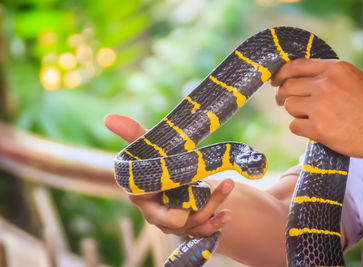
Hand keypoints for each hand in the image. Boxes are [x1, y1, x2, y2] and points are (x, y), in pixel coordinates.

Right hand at [104, 114, 233, 236]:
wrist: (182, 176)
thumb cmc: (162, 160)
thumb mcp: (151, 146)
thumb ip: (132, 133)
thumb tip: (108, 117)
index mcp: (141, 196)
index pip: (151, 206)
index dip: (168, 197)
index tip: (180, 182)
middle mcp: (154, 215)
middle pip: (176, 220)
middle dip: (194, 205)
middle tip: (207, 184)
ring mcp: (172, 224)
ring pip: (193, 223)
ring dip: (213, 203)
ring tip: (228, 184)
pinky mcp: (189, 228)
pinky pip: (204, 232)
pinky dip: (217, 222)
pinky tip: (228, 213)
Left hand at [272, 59, 362, 164]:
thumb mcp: (357, 79)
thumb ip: (332, 76)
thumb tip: (305, 77)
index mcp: (336, 69)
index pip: (296, 66)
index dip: (281, 73)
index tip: (275, 81)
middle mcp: (326, 85)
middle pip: (288, 86)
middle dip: (283, 95)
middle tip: (282, 101)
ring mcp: (320, 106)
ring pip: (289, 106)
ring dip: (295, 113)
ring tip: (310, 117)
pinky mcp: (318, 128)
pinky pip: (294, 126)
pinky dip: (300, 128)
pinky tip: (313, 129)